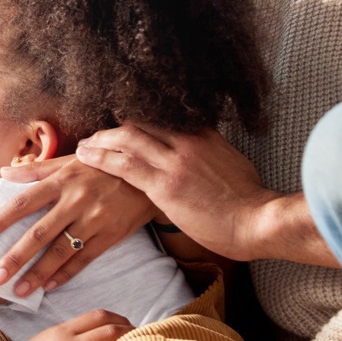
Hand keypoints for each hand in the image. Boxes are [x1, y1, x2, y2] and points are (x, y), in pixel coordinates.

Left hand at [0, 156, 158, 297]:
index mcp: (63, 180)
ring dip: (38, 273)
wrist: (147, 173)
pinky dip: (66, 274)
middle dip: (16, 257)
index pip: (24, 202)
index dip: (1, 219)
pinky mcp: (111, 235)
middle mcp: (77, 201)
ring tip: (18, 290)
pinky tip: (49, 286)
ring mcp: (95, 220)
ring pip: (61, 251)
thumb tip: (3, 172)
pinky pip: (85, 259)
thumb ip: (36, 170)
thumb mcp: (71, 160)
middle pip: (40, 233)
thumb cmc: (102, 165)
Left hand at [74, 124, 330, 265]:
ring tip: (83, 146)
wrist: (258, 221)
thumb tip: (203, 156)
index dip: (136, 124)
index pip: (160, 119)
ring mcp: (175, 161)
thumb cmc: (249, 203)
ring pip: (127, 138)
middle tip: (95, 136)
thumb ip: (212, 154)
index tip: (121, 129)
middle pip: (139, 124)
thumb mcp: (232, 165)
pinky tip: (85, 156)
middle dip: (113, 130)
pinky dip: (101, 158)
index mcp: (204, 135)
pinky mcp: (165, 184)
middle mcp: (188, 141)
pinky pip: (124, 165)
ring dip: (100, 141)